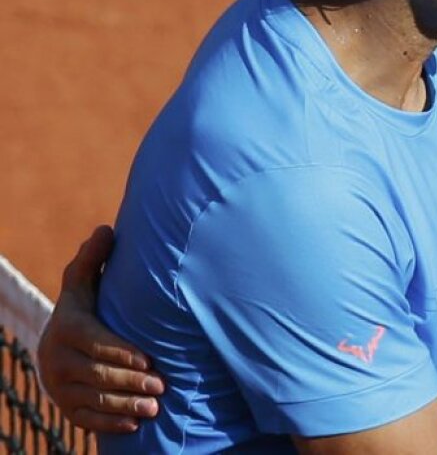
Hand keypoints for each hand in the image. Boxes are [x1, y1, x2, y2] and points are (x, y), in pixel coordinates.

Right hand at [37, 226, 164, 432]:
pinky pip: (86, 420)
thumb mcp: (86, 281)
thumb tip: (106, 229)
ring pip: (93, 400)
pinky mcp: (66, 406)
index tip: (149, 358)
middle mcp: (58, 359)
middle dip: (130, 381)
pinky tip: (136, 424)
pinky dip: (111, 422)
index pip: (95, 343)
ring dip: (125, 405)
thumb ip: (93, 258)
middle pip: (97, 375)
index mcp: (67, 328)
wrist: (62, 340)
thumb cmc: (87, 305)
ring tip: (155, 407)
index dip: (121, 352)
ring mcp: (60, 386)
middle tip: (161, 385)